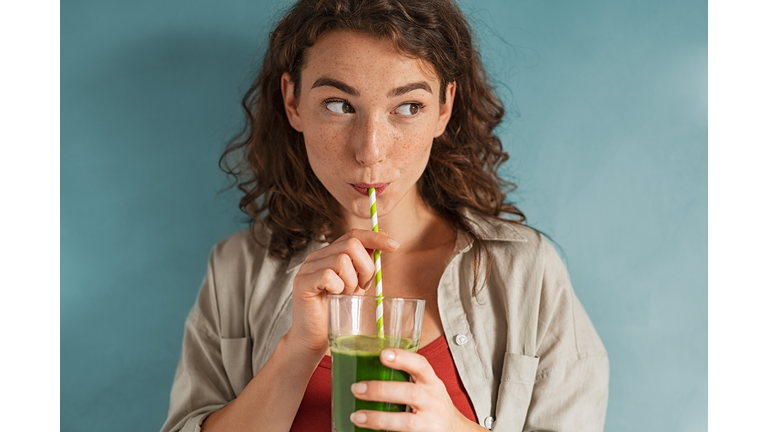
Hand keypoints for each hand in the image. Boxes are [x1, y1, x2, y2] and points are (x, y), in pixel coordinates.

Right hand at [284, 229, 399, 354]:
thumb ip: (366, 263)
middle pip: (351, 244)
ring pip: (342, 260)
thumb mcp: (357, 284)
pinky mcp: (303, 282)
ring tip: (346, 295)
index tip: (395, 246)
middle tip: (362, 287)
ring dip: (352, 281)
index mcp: (330, 254)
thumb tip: (386, 239)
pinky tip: (335, 297)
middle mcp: (316, 257)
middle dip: (366, 267)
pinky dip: (339, 288)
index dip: (375, 237)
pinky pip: (328, 276)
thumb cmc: (337, 312)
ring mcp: (307, 268)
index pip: (353, 234)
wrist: (315, 338)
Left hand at [349, 349, 479, 431]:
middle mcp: (433, 401)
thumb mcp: (427, 387)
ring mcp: (429, 422)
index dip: (403, 358)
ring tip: (357, 416)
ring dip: (378, 418)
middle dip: (381, 390)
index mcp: (432, 383)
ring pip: (406, 421)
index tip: (383, 354)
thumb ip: (406, 378)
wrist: (454, 431)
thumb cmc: (433, 404)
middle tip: (357, 388)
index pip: (421, 365)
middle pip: (410, 394)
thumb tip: (367, 367)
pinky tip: (368, 430)